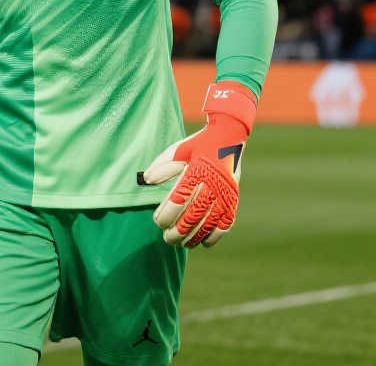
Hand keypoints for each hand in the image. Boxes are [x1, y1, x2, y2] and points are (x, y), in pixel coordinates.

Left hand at [139, 81, 255, 247]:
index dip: (168, 214)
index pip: (179, 199)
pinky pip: (226, 222)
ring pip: (209, 222)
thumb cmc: (197, 145)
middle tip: (167, 238)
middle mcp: (212, 184)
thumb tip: (147, 180)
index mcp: (196, 171)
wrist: (228, 136)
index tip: (158, 222)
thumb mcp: (177, 150)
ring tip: (182, 244)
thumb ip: (162, 166)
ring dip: (195, 236)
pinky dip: (215, 235)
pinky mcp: (234, 199)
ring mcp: (225, 193)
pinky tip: (204, 243)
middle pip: (193, 214)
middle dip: (179, 230)